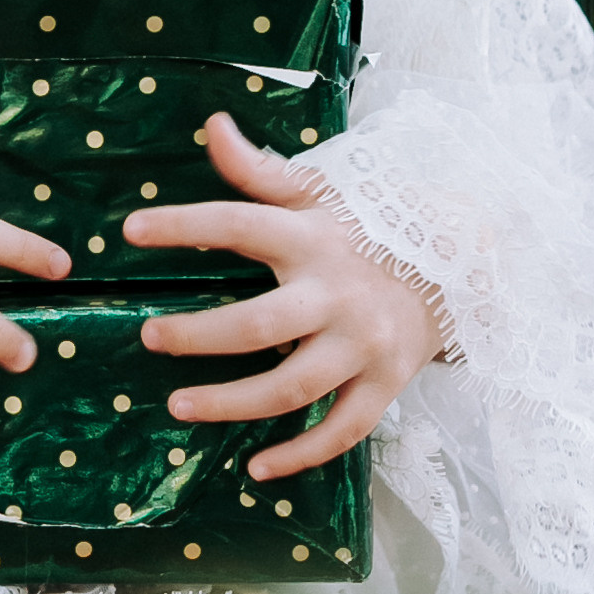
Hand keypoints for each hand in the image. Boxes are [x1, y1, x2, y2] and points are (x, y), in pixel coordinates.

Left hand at [121, 109, 446, 480]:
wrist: (462, 261)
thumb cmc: (370, 224)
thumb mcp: (317, 190)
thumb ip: (258, 170)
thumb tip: (212, 124)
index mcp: (311, 237)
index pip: (238, 224)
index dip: (184, 225)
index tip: (131, 229)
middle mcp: (336, 293)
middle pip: (259, 323)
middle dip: (198, 335)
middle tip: (148, 337)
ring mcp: (363, 344)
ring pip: (291, 387)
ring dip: (232, 403)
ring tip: (178, 406)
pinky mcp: (386, 384)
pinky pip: (341, 431)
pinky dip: (300, 455)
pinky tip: (256, 468)